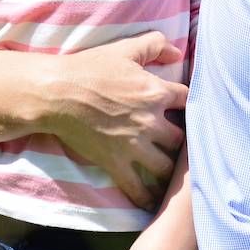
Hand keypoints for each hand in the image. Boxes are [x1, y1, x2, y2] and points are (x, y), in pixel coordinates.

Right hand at [46, 32, 188, 210]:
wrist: (57, 94)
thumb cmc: (90, 69)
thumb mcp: (125, 49)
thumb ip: (155, 44)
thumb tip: (179, 52)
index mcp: (156, 92)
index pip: (189, 101)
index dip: (192, 106)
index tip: (189, 112)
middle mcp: (151, 121)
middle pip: (182, 139)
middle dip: (183, 143)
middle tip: (183, 148)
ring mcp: (134, 145)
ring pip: (167, 167)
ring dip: (171, 171)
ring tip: (174, 175)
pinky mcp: (116, 162)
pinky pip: (137, 187)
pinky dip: (146, 197)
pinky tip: (153, 204)